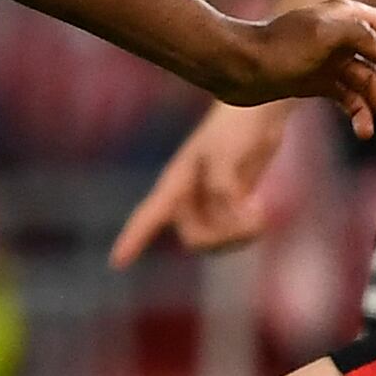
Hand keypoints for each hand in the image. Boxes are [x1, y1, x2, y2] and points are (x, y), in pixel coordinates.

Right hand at [109, 98, 290, 266]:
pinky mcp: (230, 208)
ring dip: (241, 233)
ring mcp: (208, 205)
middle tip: (251, 210)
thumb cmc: (233, 126)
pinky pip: (234, 237)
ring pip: (217, 243)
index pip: (148, 217)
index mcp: (175, 183)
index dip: (132, 239)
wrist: (257, 112)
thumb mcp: (224, 154)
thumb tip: (231, 218)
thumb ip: (222, 189)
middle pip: (195, 240)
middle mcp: (187, 199)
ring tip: (258, 211)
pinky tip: (259, 207)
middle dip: (224, 233)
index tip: (116, 263)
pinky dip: (250, 228)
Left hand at [207, 0, 375, 139]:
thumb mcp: (321, 34)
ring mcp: (333, 60)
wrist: (236, 68)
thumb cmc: (277, 48)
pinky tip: (363, 132)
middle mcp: (346, 37)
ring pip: (372, 85)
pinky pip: (351, 99)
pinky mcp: (318, 82)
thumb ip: (358, 34)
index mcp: (351, 17)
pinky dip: (361, 115)